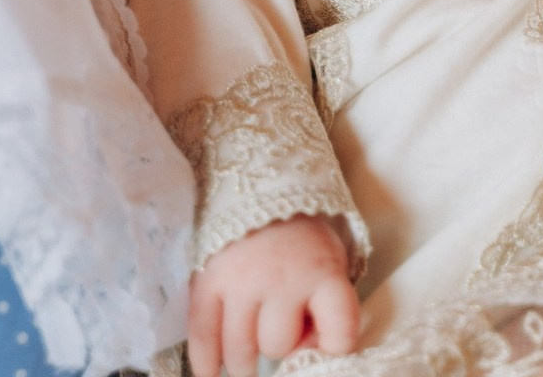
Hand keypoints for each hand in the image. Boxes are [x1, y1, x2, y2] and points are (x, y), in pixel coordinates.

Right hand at [188, 214, 360, 376]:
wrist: (260, 184)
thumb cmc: (300, 238)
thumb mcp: (328, 262)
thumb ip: (326, 308)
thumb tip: (305, 355)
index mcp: (322, 272)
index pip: (340, 332)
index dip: (334, 346)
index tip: (324, 343)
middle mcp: (282, 280)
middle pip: (279, 345)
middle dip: (279, 342)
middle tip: (277, 326)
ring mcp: (241, 282)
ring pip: (241, 350)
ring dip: (244, 361)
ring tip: (246, 363)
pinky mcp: (207, 281)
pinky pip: (202, 336)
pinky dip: (205, 363)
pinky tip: (210, 373)